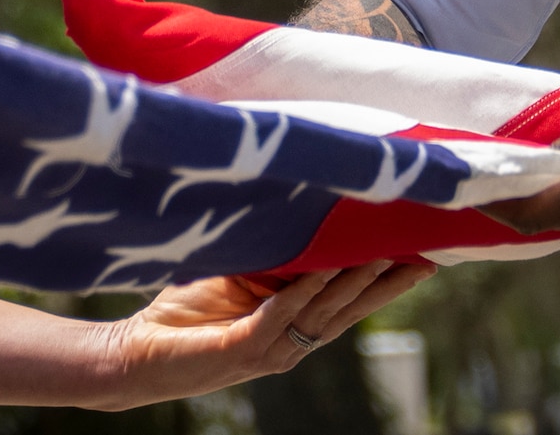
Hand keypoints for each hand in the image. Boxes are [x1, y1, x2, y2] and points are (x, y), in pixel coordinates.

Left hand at [106, 261, 435, 406]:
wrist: (133, 352)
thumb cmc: (184, 312)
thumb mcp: (240, 273)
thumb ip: (274, 254)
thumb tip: (305, 206)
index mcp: (294, 324)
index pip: (350, 301)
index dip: (387, 280)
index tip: (424, 254)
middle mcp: (290, 342)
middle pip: (351, 310)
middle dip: (389, 284)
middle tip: (426, 256)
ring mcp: (268, 350)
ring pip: (324, 314)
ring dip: (355, 284)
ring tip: (386, 255)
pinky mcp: (240, 349)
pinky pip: (280, 317)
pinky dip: (304, 293)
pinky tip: (324, 271)